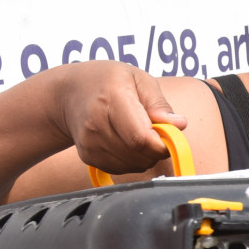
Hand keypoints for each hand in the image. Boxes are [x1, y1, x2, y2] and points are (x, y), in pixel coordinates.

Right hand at [53, 64, 187, 174]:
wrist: (68, 94)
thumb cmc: (108, 81)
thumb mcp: (137, 79)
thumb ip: (159, 103)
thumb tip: (179, 124)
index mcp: (112, 99)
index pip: (141, 137)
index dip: (161, 144)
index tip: (168, 136)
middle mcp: (96, 123)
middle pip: (138, 154)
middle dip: (156, 150)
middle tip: (156, 134)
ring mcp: (89, 143)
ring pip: (132, 165)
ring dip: (146, 157)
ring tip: (140, 136)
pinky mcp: (88, 156)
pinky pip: (121, 169)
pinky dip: (132, 161)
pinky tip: (127, 143)